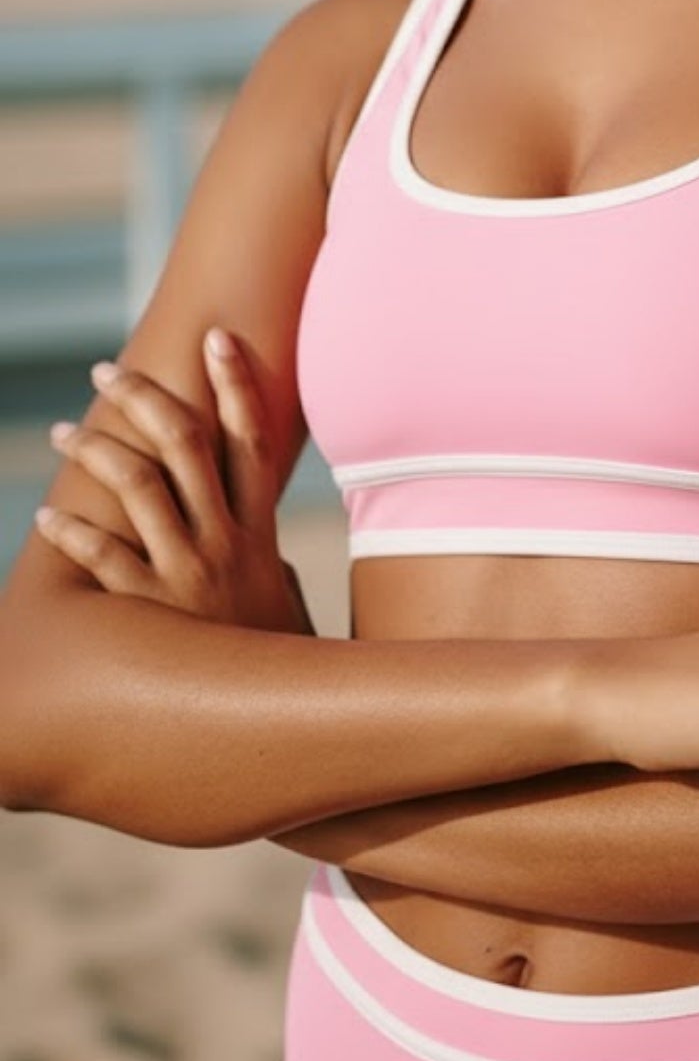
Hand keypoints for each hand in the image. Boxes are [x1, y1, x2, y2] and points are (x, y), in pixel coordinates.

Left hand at [36, 328, 313, 635]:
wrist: (284, 723)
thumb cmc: (280, 661)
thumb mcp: (288, 603)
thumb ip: (275, 568)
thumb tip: (273, 554)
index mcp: (258, 529)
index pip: (251, 439)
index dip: (236, 384)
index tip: (215, 337)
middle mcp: (226, 539)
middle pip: (186, 445)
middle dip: (147, 398)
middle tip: (108, 370)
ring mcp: (189, 573)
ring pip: (139, 487)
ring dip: (99, 450)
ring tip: (64, 430)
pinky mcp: (153, 614)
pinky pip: (105, 562)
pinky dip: (74, 534)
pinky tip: (48, 516)